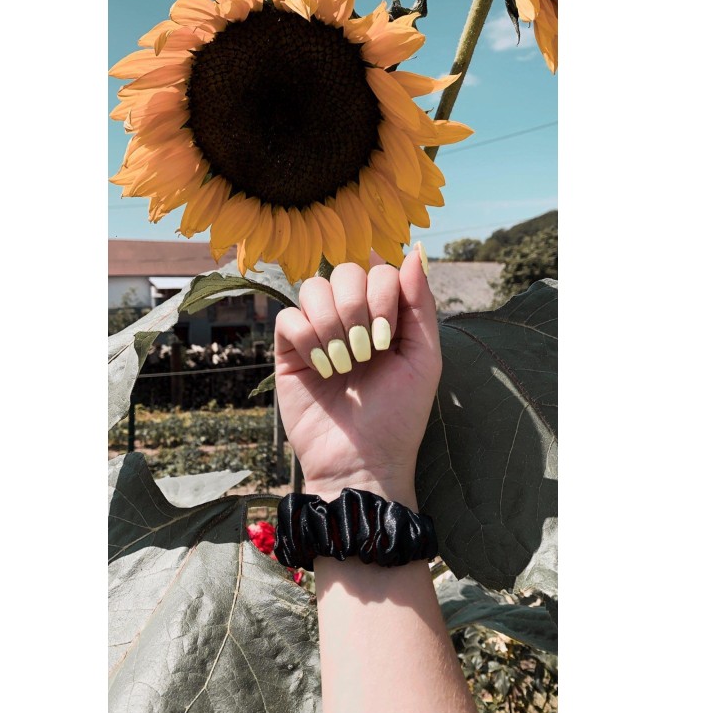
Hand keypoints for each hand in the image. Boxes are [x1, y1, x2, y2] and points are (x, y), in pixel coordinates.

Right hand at [274, 245, 440, 507]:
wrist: (361, 462)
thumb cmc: (398, 416)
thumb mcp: (424, 359)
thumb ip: (420, 304)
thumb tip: (414, 250)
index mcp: (385, 315)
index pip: (378, 268)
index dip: (382, 292)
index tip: (389, 337)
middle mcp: (350, 318)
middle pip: (343, 271)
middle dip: (357, 309)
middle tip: (366, 352)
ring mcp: (317, 333)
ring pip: (312, 288)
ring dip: (331, 324)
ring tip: (343, 363)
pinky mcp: (289, 352)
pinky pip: (288, 317)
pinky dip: (306, 338)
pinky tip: (320, 367)